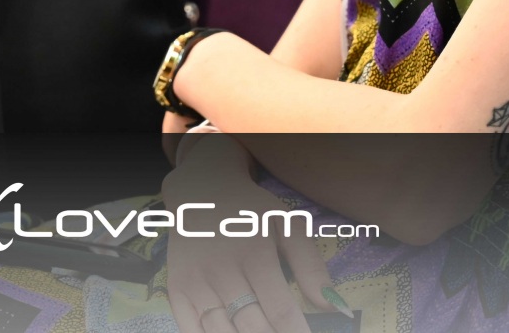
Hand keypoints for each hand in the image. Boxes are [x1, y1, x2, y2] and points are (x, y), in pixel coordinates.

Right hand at [162, 138, 333, 332]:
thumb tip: (331, 305)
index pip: (280, 312)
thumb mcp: (287, 224)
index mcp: (254, 253)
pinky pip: (192, 331)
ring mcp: (196, 282)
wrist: (200, 190)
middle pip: (253, 328)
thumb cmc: (250, 210)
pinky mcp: (177, 290)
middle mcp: (222, 270)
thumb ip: (310, 265)